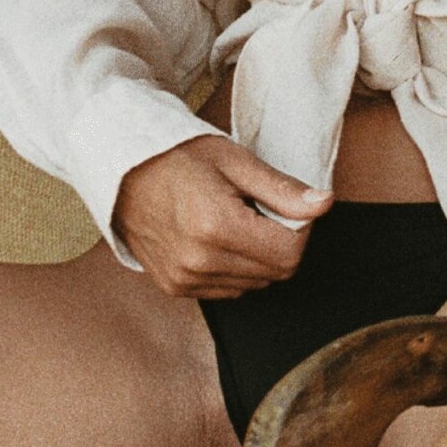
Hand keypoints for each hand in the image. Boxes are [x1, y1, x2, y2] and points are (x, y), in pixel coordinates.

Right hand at [114, 133, 332, 298]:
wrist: (122, 169)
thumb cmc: (177, 156)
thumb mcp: (234, 161)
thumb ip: (281, 189)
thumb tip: (324, 204)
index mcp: (216, 227)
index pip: (290, 253)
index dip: (299, 229)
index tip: (283, 205)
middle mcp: (199, 261)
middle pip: (276, 273)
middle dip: (279, 242)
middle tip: (256, 208)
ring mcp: (184, 279)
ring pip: (255, 284)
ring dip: (257, 257)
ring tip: (232, 220)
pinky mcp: (175, 287)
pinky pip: (228, 290)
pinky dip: (234, 269)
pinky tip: (216, 238)